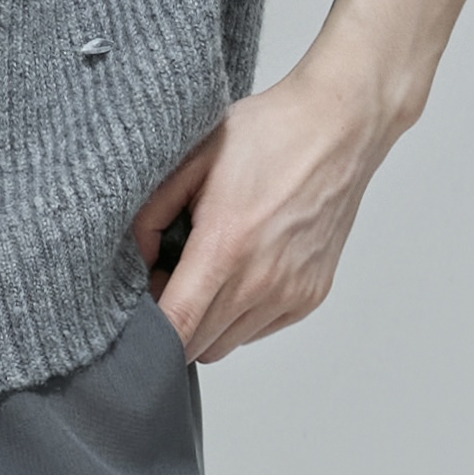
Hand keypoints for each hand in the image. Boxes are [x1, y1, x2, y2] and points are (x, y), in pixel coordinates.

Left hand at [130, 50, 397, 363]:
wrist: (338, 129)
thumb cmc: (270, 136)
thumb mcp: (192, 160)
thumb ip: (152, 215)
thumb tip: (135, 259)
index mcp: (226, 247)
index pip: (177, 326)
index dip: (148, 330)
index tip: (136, 312)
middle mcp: (262, 281)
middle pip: (197, 345)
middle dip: (173, 323)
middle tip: (172, 279)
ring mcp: (290, 293)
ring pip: (227, 344)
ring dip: (208, 321)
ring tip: (210, 272)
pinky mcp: (310, 296)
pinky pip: (258, 330)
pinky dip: (241, 314)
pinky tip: (243, 270)